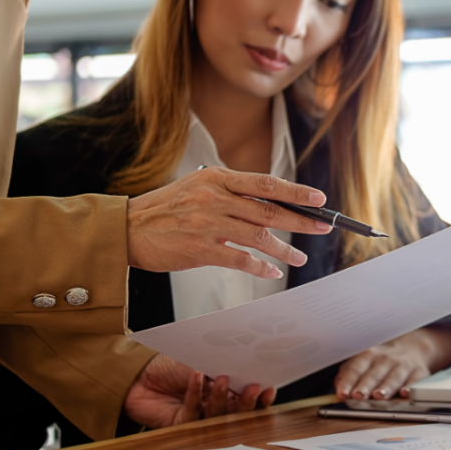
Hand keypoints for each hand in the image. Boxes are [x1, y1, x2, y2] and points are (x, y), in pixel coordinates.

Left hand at [123, 353, 275, 428]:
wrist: (137, 374)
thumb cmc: (170, 364)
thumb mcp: (202, 360)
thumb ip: (222, 367)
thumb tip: (246, 363)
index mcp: (225, 392)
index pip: (248, 399)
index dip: (260, 397)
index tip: (268, 387)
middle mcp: (214, 408)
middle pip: (237, 413)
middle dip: (247, 402)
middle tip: (252, 388)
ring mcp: (198, 418)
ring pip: (218, 416)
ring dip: (222, 398)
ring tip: (221, 379)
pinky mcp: (181, 426)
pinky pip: (193, 413)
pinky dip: (195, 393)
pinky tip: (197, 377)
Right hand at [127, 166, 330, 278]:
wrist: (126, 229)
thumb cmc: (165, 208)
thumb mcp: (198, 187)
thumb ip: (231, 192)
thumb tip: (271, 203)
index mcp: (217, 177)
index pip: (266, 182)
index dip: (296, 191)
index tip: (319, 199)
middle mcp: (215, 198)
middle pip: (270, 210)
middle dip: (302, 220)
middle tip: (324, 227)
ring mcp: (208, 224)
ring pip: (260, 237)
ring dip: (285, 249)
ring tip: (300, 258)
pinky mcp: (201, 250)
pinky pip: (241, 260)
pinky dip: (261, 267)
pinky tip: (272, 272)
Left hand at [335, 328, 450, 399]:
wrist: (413, 346)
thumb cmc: (383, 359)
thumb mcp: (364, 360)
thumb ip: (348, 373)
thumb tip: (338, 386)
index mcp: (368, 355)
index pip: (356, 368)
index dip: (348, 381)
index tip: (342, 393)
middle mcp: (385, 359)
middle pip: (374, 373)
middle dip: (366, 385)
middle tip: (358, 395)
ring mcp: (403, 365)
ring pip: (393, 377)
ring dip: (386, 387)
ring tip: (379, 396)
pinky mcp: (419, 372)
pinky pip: (416, 379)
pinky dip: (411, 386)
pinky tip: (405, 393)